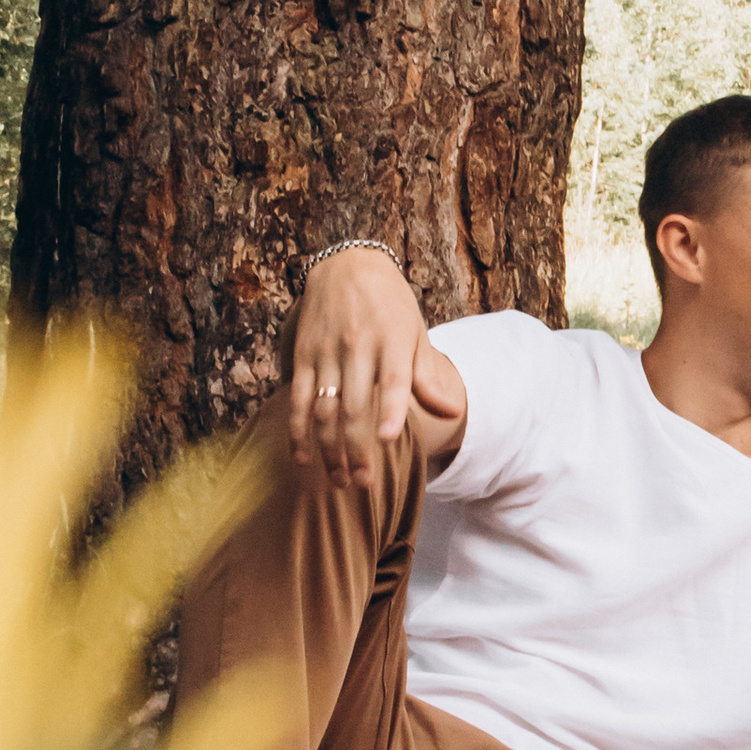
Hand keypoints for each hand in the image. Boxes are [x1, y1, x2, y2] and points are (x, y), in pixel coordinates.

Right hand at [284, 248, 467, 484]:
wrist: (347, 265)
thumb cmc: (390, 304)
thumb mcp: (415, 332)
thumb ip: (428, 374)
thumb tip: (452, 411)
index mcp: (392, 342)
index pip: (392, 380)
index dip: (390, 410)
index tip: (389, 441)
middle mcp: (358, 348)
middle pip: (354, 407)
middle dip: (357, 450)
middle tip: (364, 484)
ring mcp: (327, 353)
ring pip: (324, 410)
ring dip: (328, 450)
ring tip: (339, 481)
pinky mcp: (303, 355)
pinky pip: (299, 399)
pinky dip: (298, 430)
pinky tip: (302, 456)